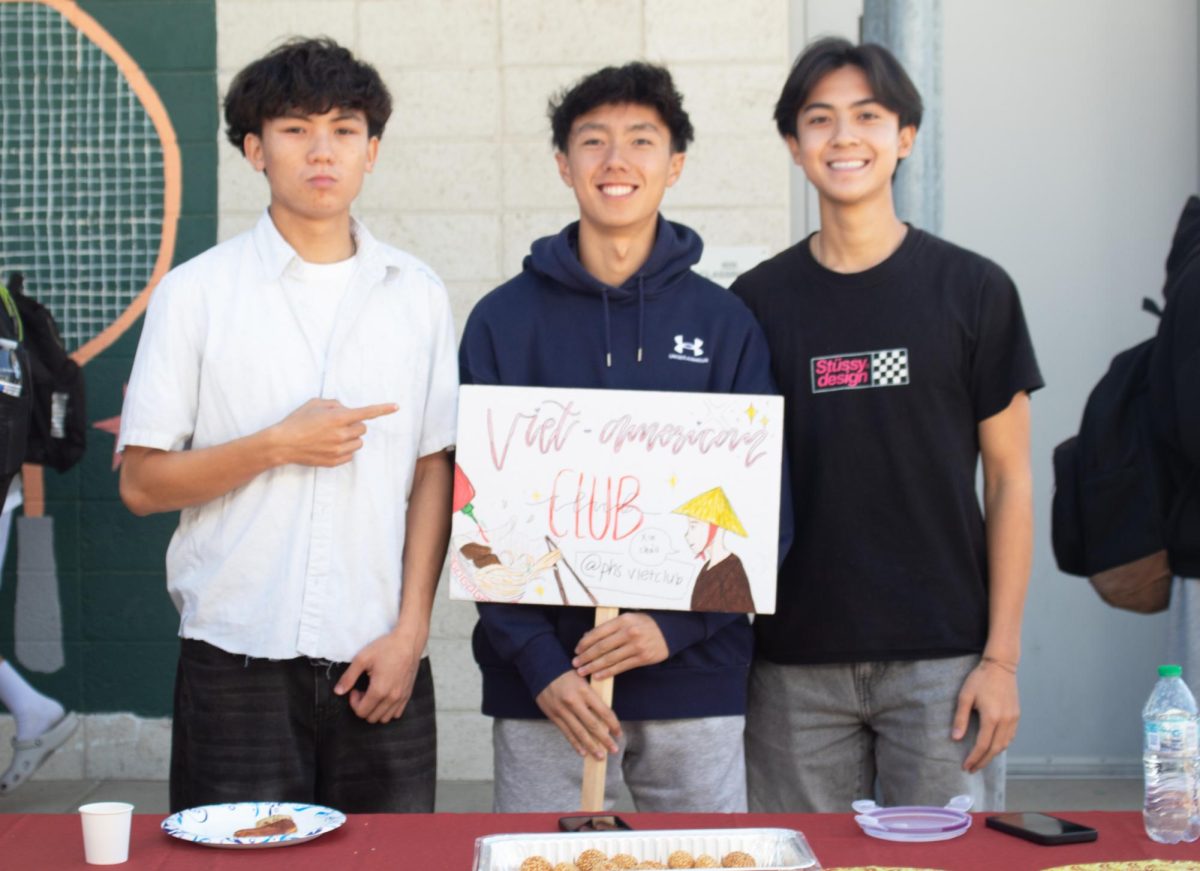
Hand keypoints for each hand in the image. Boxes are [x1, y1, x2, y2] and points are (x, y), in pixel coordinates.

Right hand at [272, 398, 397, 466]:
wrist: (282, 444)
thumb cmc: (297, 421)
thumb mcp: (314, 404)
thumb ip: (334, 404)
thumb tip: (345, 409)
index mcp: (338, 417)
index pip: (367, 412)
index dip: (383, 409)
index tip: (396, 406)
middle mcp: (341, 434)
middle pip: (363, 429)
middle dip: (354, 425)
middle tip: (338, 424)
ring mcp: (339, 449)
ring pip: (359, 443)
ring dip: (351, 438)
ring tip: (332, 436)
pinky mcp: (335, 461)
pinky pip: (350, 455)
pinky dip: (345, 450)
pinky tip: (329, 446)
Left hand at [334, 631, 421, 723]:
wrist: (409, 641)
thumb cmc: (386, 647)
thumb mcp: (362, 658)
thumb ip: (348, 677)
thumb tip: (338, 691)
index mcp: (379, 690)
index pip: (361, 712)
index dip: (353, 702)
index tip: (355, 689)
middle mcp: (392, 697)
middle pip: (372, 718)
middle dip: (363, 707)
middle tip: (363, 691)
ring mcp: (401, 697)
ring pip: (384, 718)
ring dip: (375, 710)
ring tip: (373, 694)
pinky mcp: (408, 694)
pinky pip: (396, 713)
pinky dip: (388, 710)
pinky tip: (384, 696)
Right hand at [535, 671, 621, 759]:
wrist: (541, 667)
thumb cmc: (566, 672)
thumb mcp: (583, 679)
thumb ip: (592, 696)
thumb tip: (605, 716)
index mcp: (585, 690)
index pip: (604, 711)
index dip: (613, 724)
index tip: (619, 733)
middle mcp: (574, 702)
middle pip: (593, 725)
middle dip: (605, 740)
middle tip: (614, 750)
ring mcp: (562, 710)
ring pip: (579, 732)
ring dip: (591, 746)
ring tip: (600, 756)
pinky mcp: (553, 715)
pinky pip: (566, 732)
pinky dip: (575, 743)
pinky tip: (583, 752)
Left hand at [572, 613, 668, 679]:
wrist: (670, 630)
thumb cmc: (645, 624)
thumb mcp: (628, 619)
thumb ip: (610, 627)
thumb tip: (588, 636)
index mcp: (623, 620)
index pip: (599, 632)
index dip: (585, 642)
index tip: (577, 650)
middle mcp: (629, 632)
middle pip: (602, 647)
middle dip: (586, 656)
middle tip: (576, 663)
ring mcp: (636, 646)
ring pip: (610, 658)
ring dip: (594, 666)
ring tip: (583, 671)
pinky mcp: (642, 658)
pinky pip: (621, 667)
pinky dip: (608, 672)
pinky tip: (598, 676)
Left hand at [952, 659, 1019, 772]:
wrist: (1000, 666)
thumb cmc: (980, 679)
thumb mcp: (965, 696)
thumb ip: (961, 718)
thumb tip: (956, 738)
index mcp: (992, 717)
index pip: (982, 745)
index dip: (974, 758)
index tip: (966, 766)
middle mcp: (1005, 721)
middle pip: (995, 749)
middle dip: (983, 761)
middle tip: (972, 769)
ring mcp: (1013, 719)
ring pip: (1005, 745)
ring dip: (993, 755)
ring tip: (980, 760)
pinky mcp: (1017, 715)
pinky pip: (1010, 736)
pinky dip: (1001, 745)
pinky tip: (992, 746)